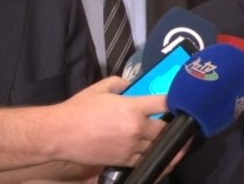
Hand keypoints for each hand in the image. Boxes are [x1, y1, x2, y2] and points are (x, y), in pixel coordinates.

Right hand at [46, 76, 166, 166]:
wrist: (61, 133)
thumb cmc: (79, 109)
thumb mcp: (101, 88)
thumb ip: (120, 83)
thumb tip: (130, 84)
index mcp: (133, 107)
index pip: (164, 103)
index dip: (176, 102)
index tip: (183, 103)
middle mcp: (136, 128)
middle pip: (165, 129)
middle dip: (172, 127)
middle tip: (178, 125)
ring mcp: (131, 147)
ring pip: (158, 147)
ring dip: (166, 144)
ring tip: (175, 142)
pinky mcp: (124, 161)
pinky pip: (147, 161)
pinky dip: (156, 158)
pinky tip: (162, 157)